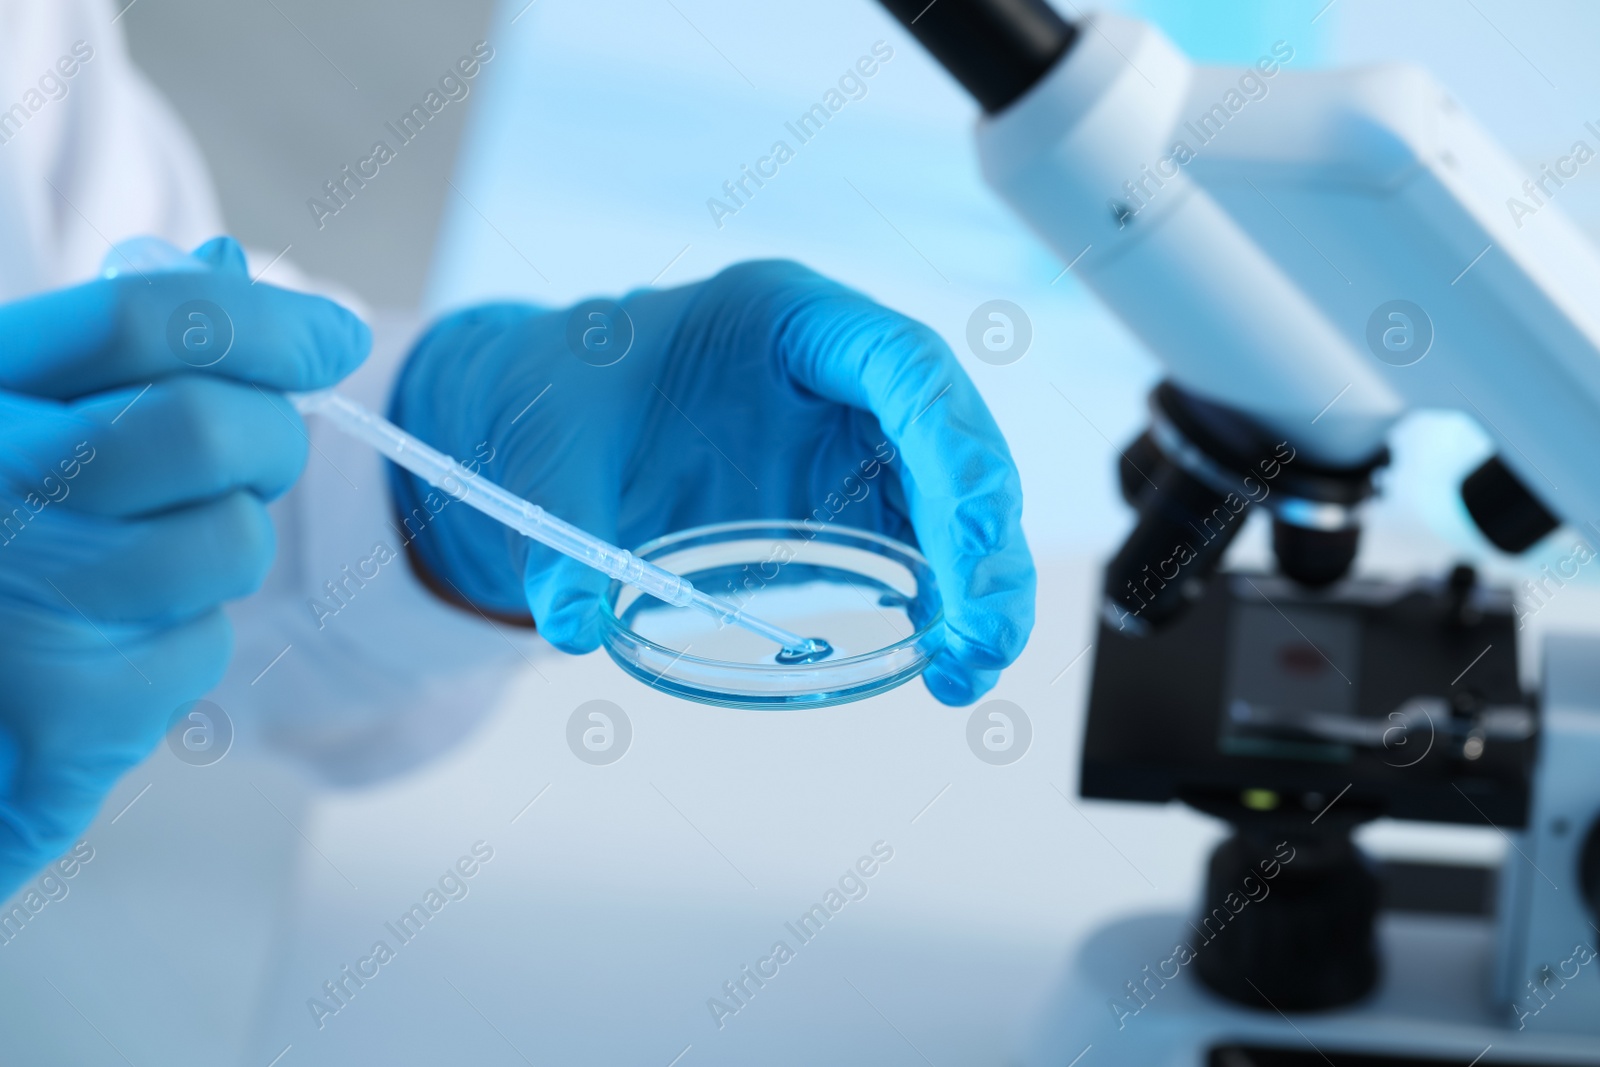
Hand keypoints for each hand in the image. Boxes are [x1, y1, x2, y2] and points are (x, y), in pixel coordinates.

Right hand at [0, 237, 368, 895]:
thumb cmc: (2, 533)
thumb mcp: (26, 416)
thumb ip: (119, 349)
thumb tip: (224, 264)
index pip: (144, 320)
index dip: (268, 322)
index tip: (336, 339)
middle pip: (211, 431)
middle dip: (270, 443)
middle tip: (256, 459)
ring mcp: (22, 597)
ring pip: (231, 544)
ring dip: (220, 552)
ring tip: (141, 567)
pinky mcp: (64, 709)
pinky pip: (204, 648)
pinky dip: (181, 647)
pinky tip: (109, 648)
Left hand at [389, 259, 1033, 703]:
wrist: (548, 427)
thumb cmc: (560, 401)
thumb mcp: (549, 451)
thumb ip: (563, 535)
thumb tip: (573, 627)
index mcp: (787, 320)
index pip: (903, 360)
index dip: (952, 438)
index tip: (972, 526)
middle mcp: (841, 377)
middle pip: (951, 442)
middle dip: (981, 537)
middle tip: (985, 633)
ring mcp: (850, 444)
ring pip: (952, 504)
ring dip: (977, 584)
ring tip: (969, 671)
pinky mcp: (843, 507)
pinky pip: (916, 552)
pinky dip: (939, 608)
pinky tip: (942, 667)